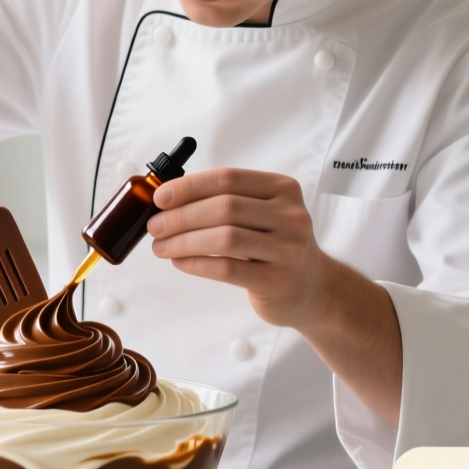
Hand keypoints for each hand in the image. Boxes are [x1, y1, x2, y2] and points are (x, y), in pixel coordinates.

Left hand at [147, 166, 404, 421]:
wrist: (313, 289)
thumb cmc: (276, 248)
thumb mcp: (263, 214)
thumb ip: (226, 202)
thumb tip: (168, 200)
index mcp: (283, 189)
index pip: (229, 178)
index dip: (190, 186)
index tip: (161, 197)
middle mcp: (291, 215)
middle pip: (224, 207)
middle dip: (181, 216)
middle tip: (155, 226)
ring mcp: (288, 248)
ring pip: (225, 238)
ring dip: (184, 241)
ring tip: (161, 247)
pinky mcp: (278, 280)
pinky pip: (227, 268)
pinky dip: (197, 264)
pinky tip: (180, 262)